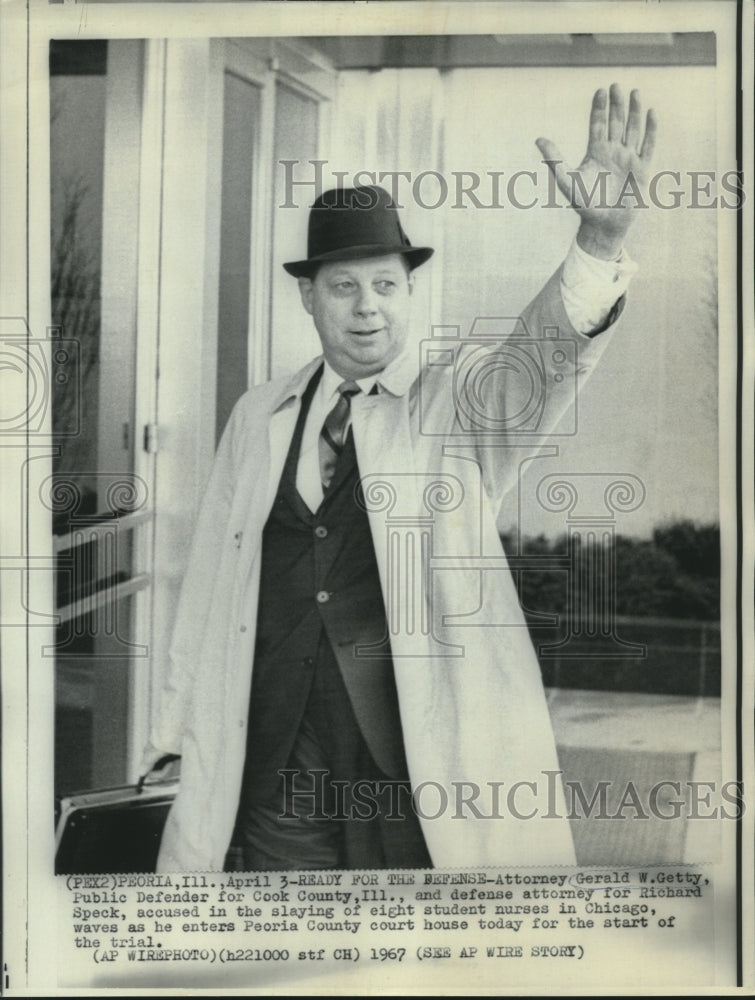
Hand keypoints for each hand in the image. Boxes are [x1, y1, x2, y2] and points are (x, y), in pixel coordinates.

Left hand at [536, 84, 656, 258]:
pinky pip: (648, 144)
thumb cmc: (584, 205)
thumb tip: (538, 139)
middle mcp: (613, 152)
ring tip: (634, 92)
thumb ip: (555, 160)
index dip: (599, 108)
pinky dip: (650, 129)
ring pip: (632, 129)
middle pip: (616, 122)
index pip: (598, 124)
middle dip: (616, 104)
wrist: (604, 225)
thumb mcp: (567, 181)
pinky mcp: (642, 168)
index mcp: (595, 152)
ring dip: (634, 111)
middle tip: (615, 85)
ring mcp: (628, 158)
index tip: (600, 91)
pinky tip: (651, 112)